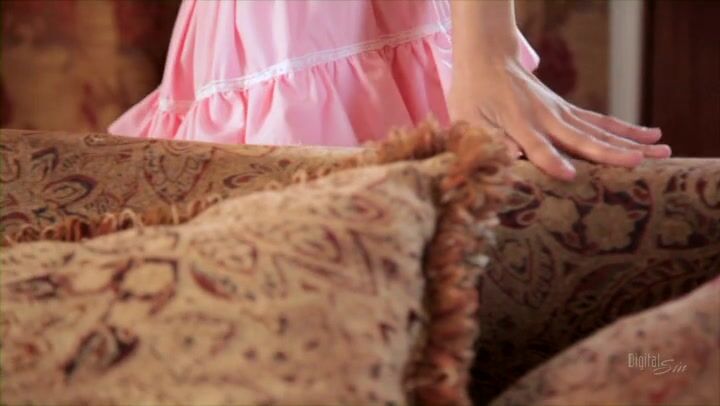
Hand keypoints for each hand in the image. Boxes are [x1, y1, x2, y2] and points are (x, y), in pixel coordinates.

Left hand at [447, 58, 670, 180]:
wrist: (487, 59)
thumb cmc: (472, 95)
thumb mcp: (468, 118)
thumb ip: (486, 138)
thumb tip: (506, 156)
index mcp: (517, 122)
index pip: (537, 146)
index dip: (552, 161)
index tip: (571, 176)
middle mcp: (545, 117)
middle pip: (580, 138)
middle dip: (610, 153)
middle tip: (639, 164)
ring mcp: (560, 112)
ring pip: (598, 129)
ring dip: (629, 140)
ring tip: (661, 150)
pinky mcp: (566, 110)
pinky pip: (598, 121)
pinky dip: (623, 128)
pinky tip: (648, 135)